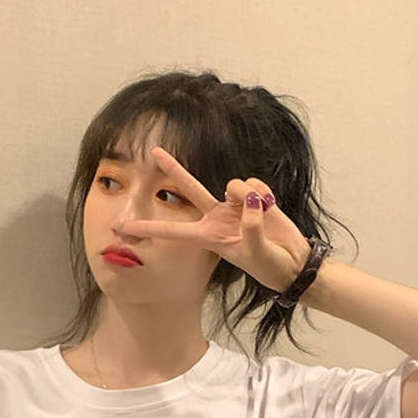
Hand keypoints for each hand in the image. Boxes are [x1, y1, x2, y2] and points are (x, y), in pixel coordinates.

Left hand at [121, 147, 311, 292]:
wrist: (293, 263)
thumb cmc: (270, 266)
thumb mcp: (255, 254)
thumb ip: (251, 226)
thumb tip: (250, 200)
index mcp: (209, 236)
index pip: (173, 232)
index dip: (148, 229)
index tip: (124, 228)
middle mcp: (217, 218)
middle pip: (190, 188)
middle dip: (173, 168)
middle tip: (153, 151)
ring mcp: (235, 206)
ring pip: (233, 183)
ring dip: (247, 194)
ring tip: (261, 212)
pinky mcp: (254, 198)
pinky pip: (254, 184)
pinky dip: (263, 194)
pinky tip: (270, 206)